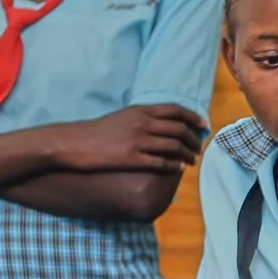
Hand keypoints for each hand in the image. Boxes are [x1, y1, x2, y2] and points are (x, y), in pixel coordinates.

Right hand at [53, 106, 204, 175]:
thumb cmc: (98, 131)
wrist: (74, 143)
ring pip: (174, 146)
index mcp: (140, 110)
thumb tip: (164, 123)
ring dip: (187, 154)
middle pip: (179, 129)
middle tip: (199, 147)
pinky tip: (178, 168)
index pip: (175, 110)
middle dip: (194, 139)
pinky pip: (161, 162)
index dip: (193, 117)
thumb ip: (143, 117)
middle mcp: (142, 123)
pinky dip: (174, 165)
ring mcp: (138, 141)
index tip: (203, 124)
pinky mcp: (132, 158)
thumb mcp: (123, 116)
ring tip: (192, 160)